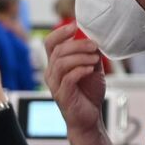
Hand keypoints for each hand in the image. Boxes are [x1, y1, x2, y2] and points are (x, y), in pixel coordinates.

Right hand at [45, 23, 106, 137]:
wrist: (90, 118)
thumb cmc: (88, 94)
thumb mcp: (92, 68)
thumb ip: (91, 54)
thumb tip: (95, 39)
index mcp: (56, 64)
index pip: (50, 43)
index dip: (60, 32)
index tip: (74, 26)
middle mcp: (51, 73)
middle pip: (58, 50)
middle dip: (77, 45)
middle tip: (94, 46)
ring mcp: (55, 85)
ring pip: (61, 63)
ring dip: (80, 57)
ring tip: (95, 59)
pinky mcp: (62, 95)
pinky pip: (68, 78)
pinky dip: (80, 70)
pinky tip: (90, 70)